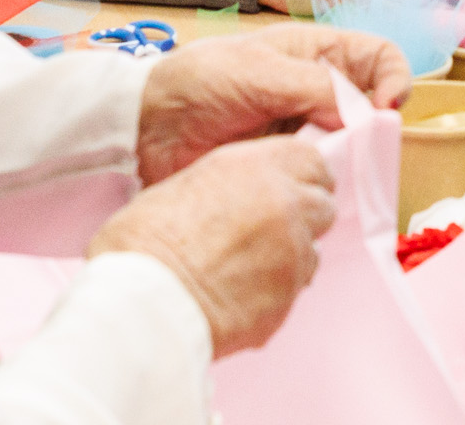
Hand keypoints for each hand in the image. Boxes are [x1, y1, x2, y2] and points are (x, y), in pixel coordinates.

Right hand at [89, 132, 334, 356]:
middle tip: (268, 234)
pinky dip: (275, 291)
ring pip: (312, 249)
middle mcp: (285, 202)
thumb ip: (227, 187)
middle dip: (303, 217)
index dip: (301, 178)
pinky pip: (294, 288)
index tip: (286, 191)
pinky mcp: (289, 294)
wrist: (142, 303)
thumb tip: (236, 198)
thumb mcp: (182, 186)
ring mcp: (293, 249)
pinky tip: (239, 296)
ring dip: (290, 256)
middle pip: (321, 204)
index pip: (311, 160)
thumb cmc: (144, 244)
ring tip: (245, 270)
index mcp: (256, 166)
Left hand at [137, 26, 414, 183]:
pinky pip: (324, 175)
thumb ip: (316, 87)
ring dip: (353, 158)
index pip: (380, 58)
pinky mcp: (287, 166)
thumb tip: (365, 115)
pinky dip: (329, 182)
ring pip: (353, 146)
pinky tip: (317, 188)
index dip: (394, 78)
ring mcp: (304, 131)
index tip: (385, 107)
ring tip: (335, 170)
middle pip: (374, 106)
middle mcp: (319, 91)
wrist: (145, 128)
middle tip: (360, 147)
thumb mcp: (260, 72)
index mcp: (317, 53)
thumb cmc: (200, 82)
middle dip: (377, 126)